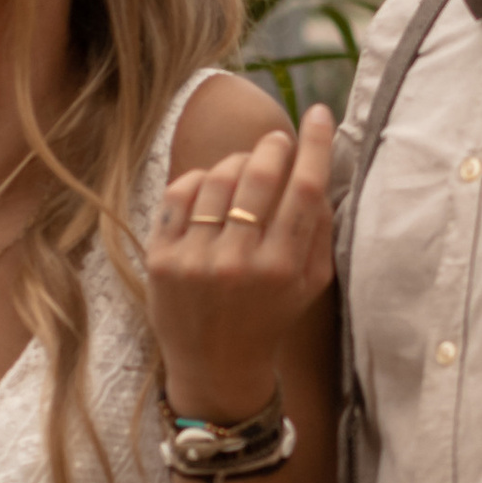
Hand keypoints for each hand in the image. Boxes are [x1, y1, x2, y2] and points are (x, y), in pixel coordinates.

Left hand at [148, 106, 334, 422]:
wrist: (216, 367)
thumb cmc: (270, 319)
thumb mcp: (310, 284)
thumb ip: (319, 231)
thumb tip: (319, 172)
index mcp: (282, 269)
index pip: (305, 191)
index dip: (315, 146)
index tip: (320, 115)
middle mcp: (239, 262)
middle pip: (259, 177)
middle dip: (273, 147)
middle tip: (277, 142)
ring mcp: (196, 260)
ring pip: (217, 179)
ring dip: (236, 162)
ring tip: (244, 168)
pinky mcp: (162, 259)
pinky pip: (180, 194)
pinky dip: (197, 179)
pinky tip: (209, 187)